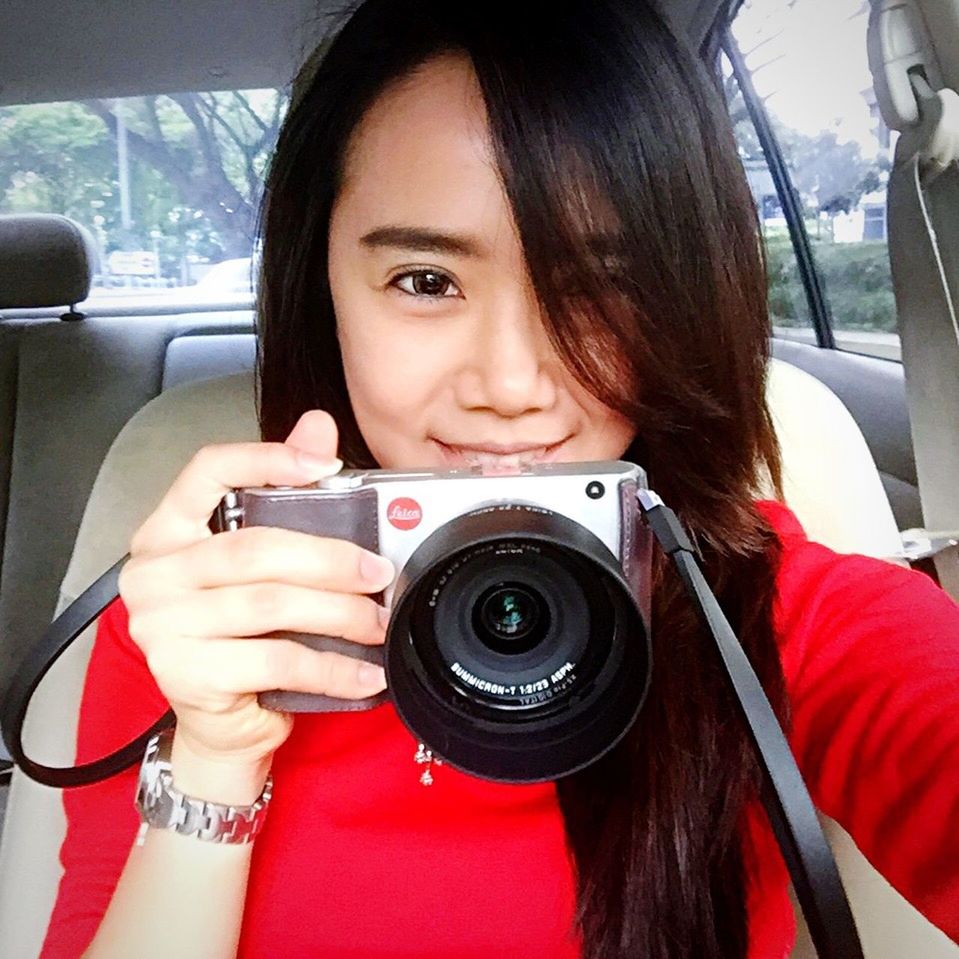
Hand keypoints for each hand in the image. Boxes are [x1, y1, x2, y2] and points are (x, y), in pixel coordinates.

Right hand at [118, 411, 393, 795]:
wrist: (223, 721)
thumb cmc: (242, 633)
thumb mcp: (263, 564)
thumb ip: (286, 494)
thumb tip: (318, 427)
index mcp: (167, 529)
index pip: (207, 471)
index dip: (265, 458)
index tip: (327, 464)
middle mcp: (155, 572)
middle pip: (254, 548)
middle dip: (329, 559)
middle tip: (379, 571)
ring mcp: (163, 624)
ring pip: (270, 604)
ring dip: (340, 614)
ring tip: (379, 622)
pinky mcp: (186, 674)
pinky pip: (278, 661)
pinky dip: (333, 668)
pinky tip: (366, 672)